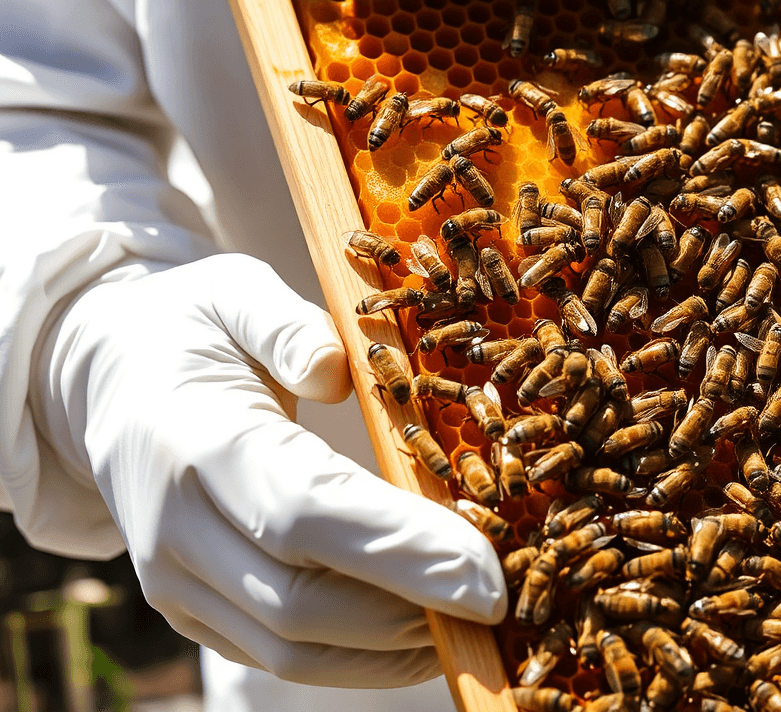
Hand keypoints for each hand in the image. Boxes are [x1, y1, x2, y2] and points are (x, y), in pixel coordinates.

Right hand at [37, 254, 504, 686]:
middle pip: (303, 604)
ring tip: (476, 618)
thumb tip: (337, 369)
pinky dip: (363, 657)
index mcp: (194, 442)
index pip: (306, 514)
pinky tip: (426, 629)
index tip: (488, 575)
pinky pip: (284, 657)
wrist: (106, 386)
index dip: (402, 552)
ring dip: (397, 645)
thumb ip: (283, 322)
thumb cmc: (191, 332)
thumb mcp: (231, 292)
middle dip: (416, 610)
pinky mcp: (194, 614)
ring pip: (295, 649)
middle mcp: (175, 530)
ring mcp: (177, 584)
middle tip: (504, 598)